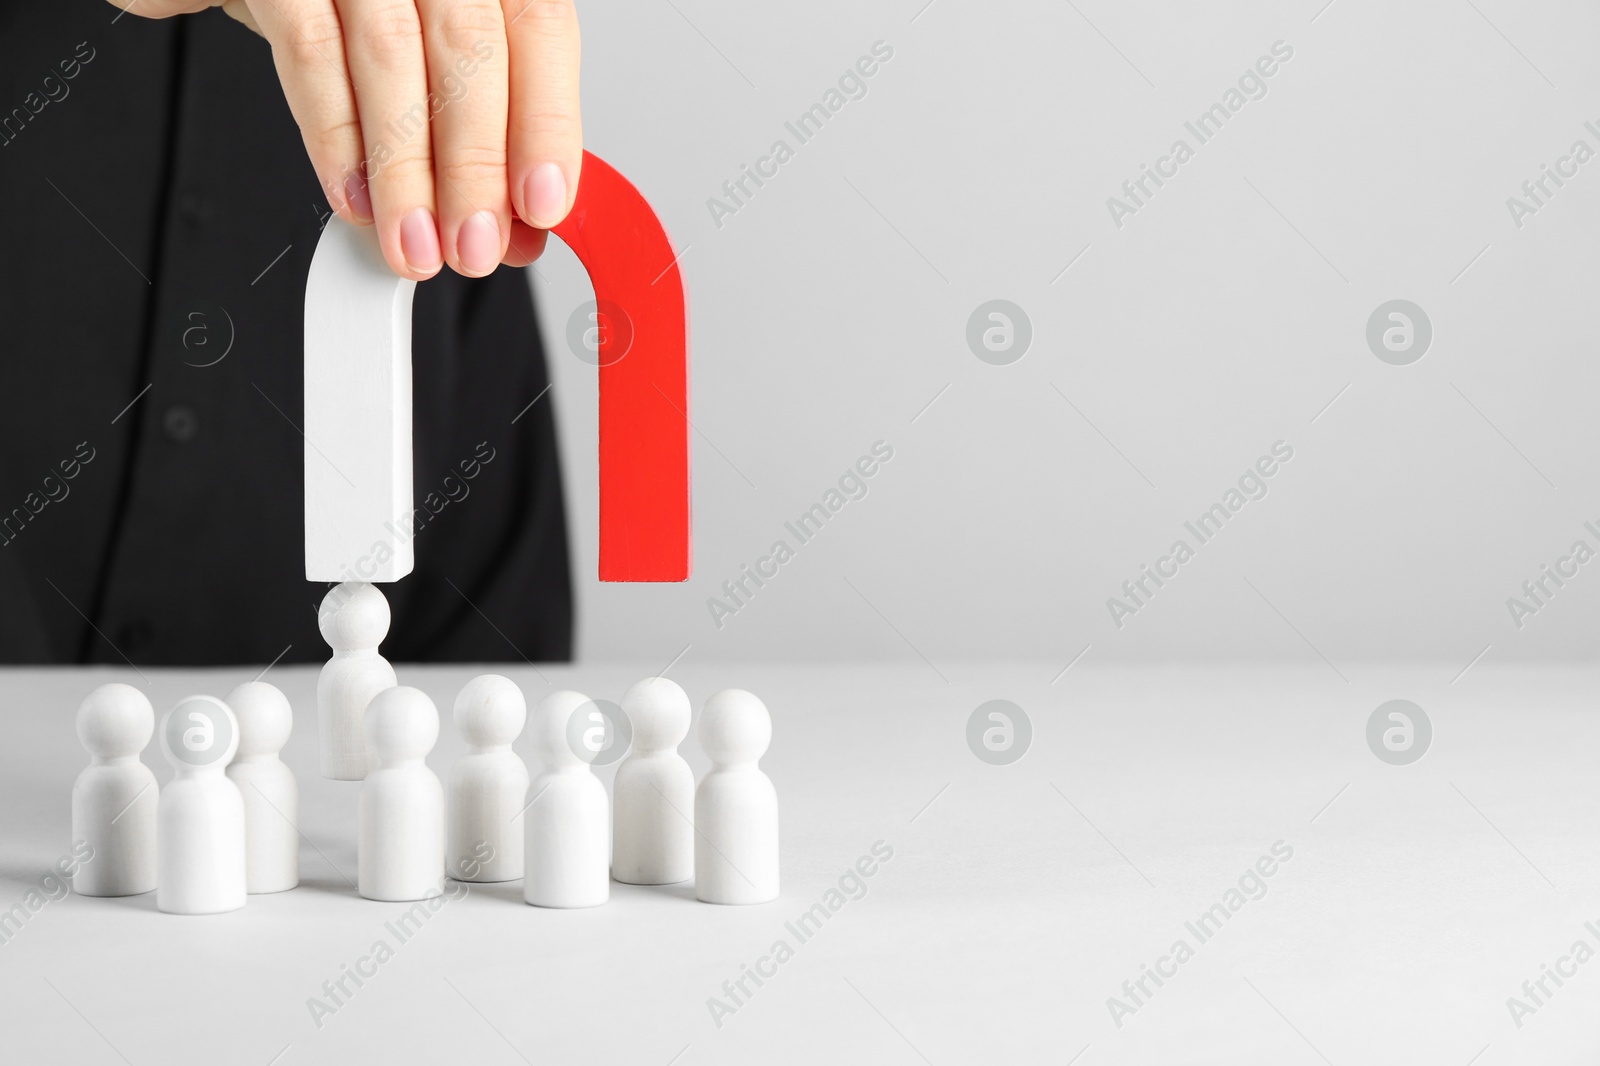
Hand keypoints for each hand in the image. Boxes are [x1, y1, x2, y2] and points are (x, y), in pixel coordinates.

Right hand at [110, 0, 580, 278]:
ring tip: (413, 241)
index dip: (546, 122)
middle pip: (469, 47)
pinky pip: (309, 53)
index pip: (539, 26)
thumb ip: (482, 123)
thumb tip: (515, 221)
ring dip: (406, 171)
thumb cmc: (348, 0)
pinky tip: (354, 198)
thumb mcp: (427, 47)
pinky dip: (335, 138)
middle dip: (475, 167)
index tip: (542, 204)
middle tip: (472, 245)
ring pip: (392, 56)